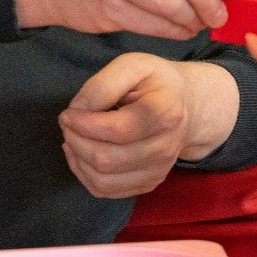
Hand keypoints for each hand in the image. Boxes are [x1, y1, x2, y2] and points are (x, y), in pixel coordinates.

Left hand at [59, 53, 238, 197]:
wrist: (188, 106)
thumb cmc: (156, 82)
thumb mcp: (133, 65)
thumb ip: (103, 84)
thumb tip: (77, 110)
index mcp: (165, 113)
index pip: (117, 131)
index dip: (84, 124)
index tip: (68, 113)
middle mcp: (165, 148)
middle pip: (106, 160)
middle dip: (76, 141)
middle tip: (68, 124)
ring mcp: (158, 170)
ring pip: (102, 180)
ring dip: (77, 159)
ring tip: (73, 137)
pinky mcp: (149, 184)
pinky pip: (105, 190)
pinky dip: (84, 174)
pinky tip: (81, 153)